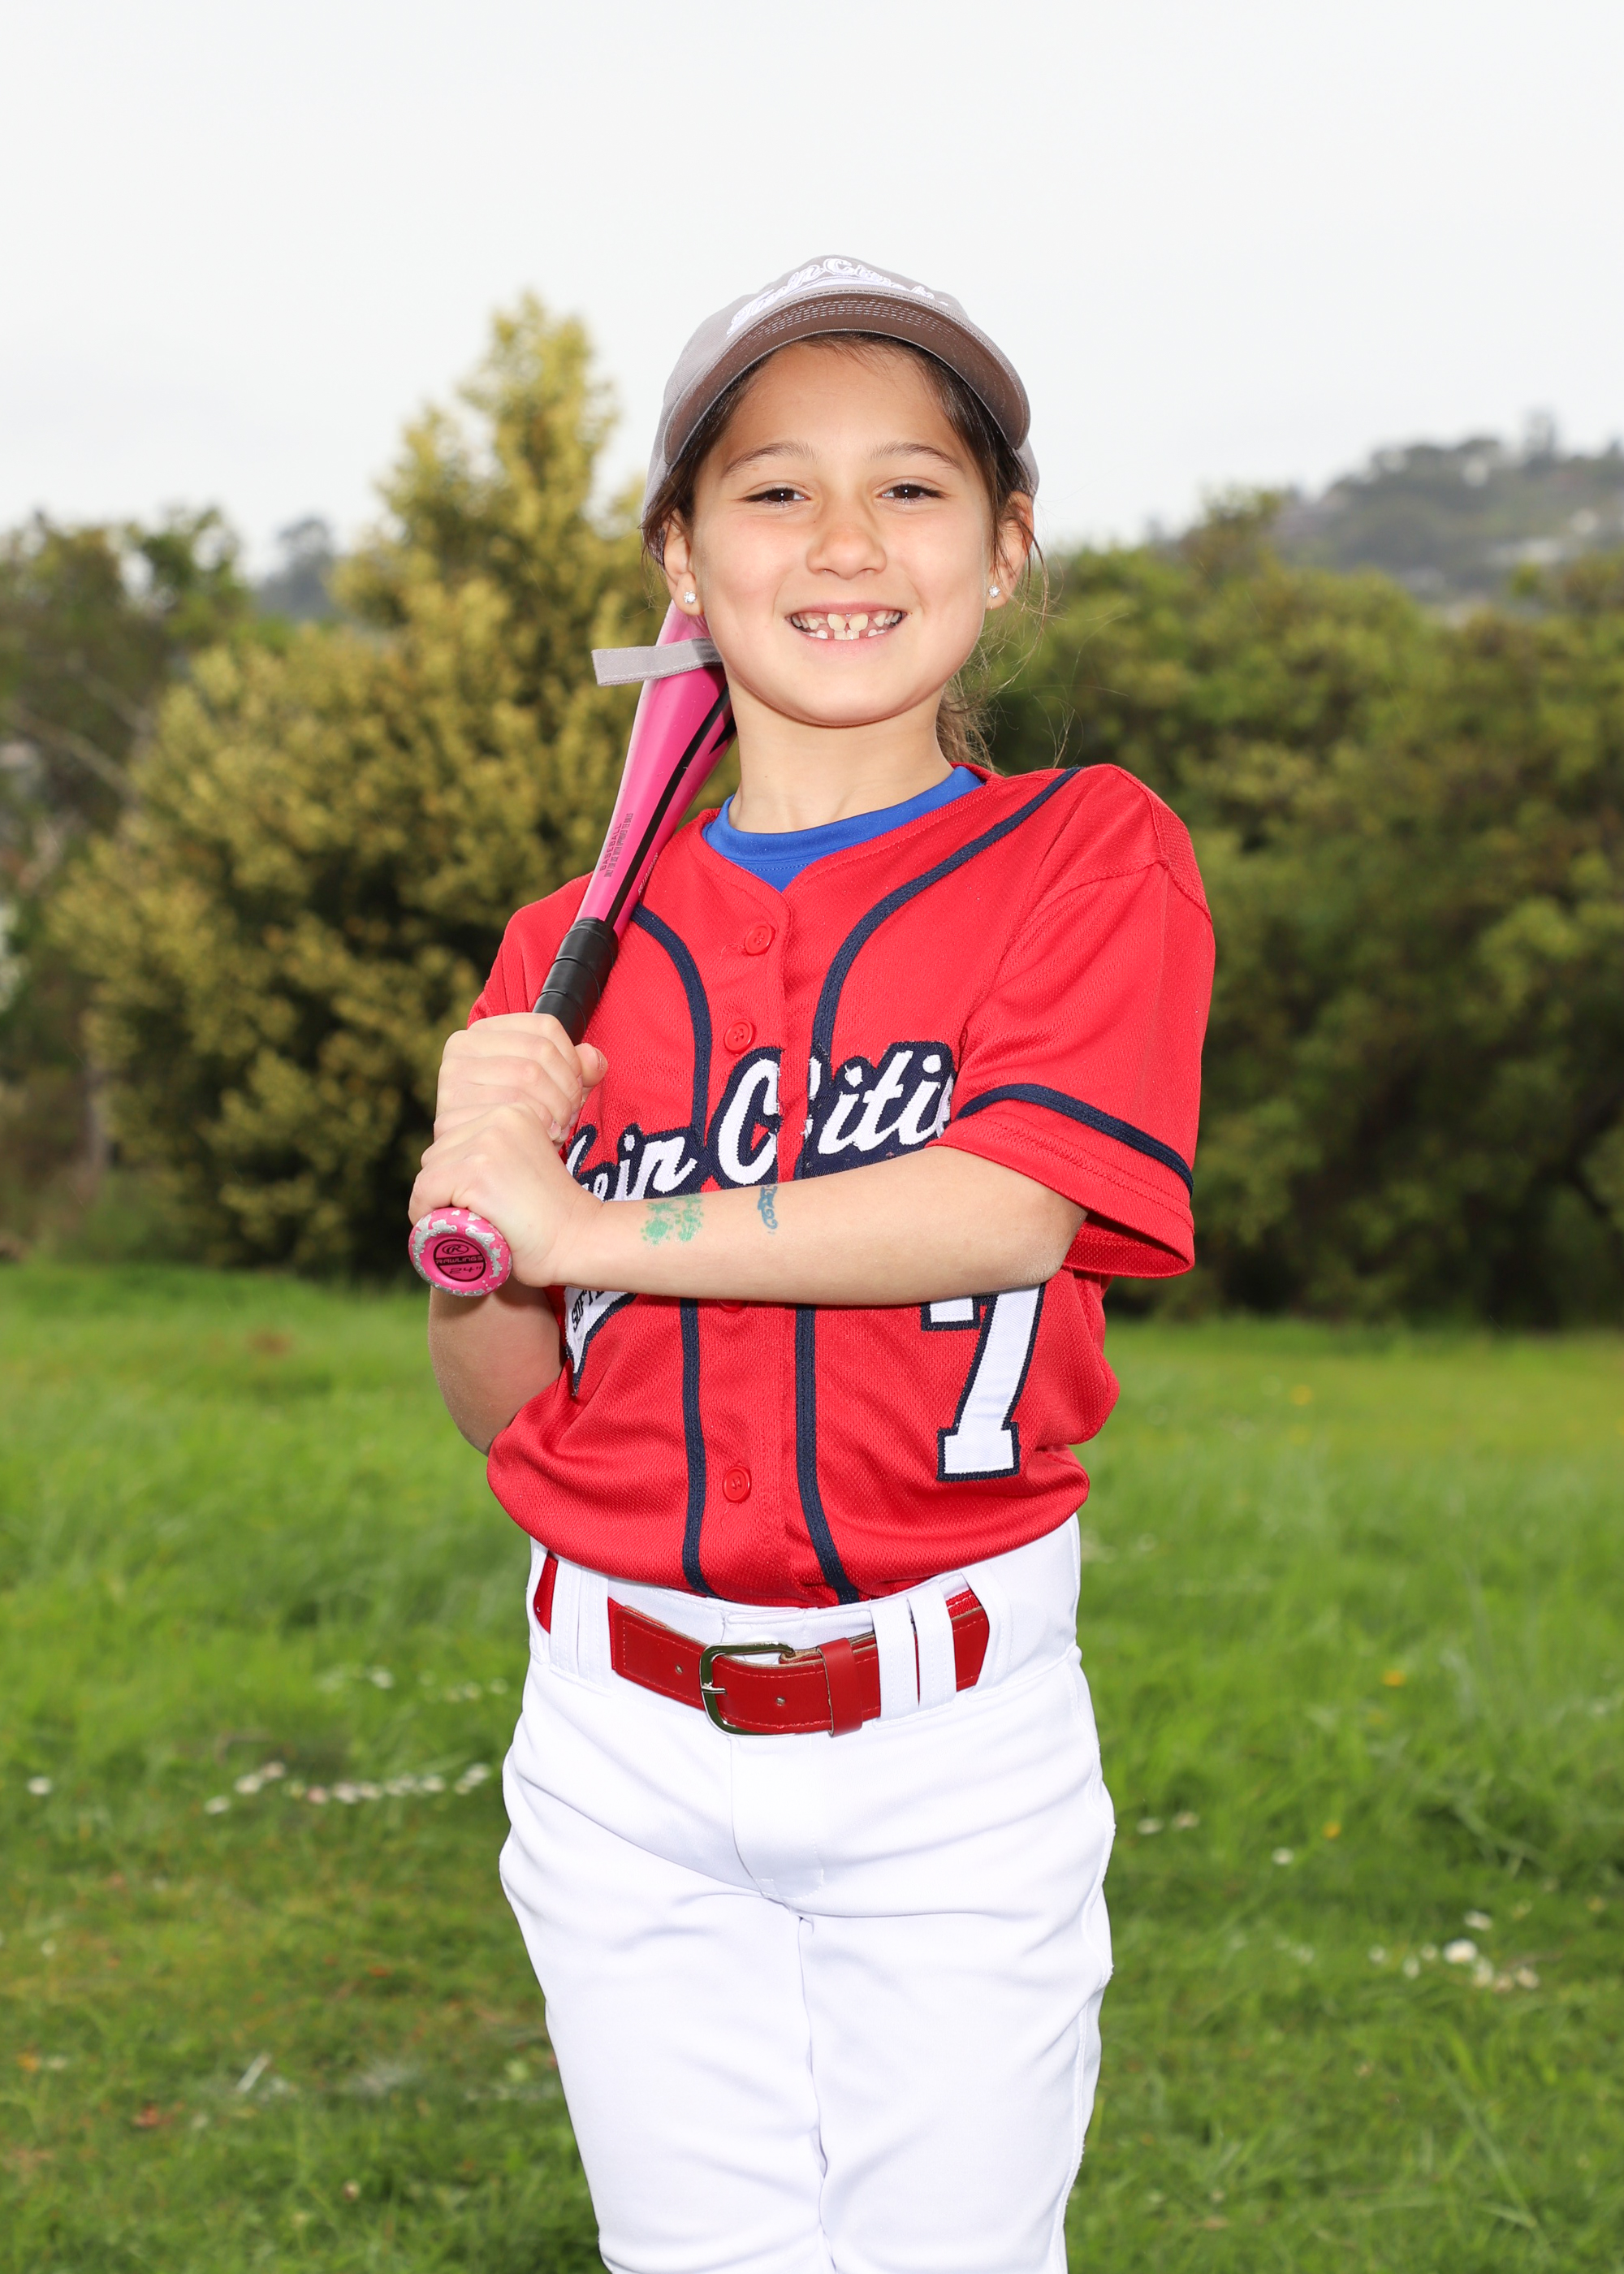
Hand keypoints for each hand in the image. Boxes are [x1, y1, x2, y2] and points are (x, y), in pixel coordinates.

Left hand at [410, 1100, 600, 1288]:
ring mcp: (487, 1142)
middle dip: (444, 1189)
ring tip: (467, 1224)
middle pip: (438, 1153)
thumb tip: (448, 1158)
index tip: (473, 1202)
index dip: (454, 1173)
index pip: (454, 1137)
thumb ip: (497, 1153)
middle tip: (471, 1218)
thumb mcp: (524, 1165)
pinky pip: (425, 1191)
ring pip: (429, 1173)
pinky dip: (426, 1214)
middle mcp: (500, 1117)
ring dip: (436, 1204)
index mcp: (513, 1112)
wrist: (579, 1240)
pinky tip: (450, 1228)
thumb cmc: (551, 1216)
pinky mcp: (476, 1171)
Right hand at [433, 1014, 606, 1144]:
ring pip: (529, 1077)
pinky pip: (512, 1109)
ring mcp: (452, 1078)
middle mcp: (460, 1047)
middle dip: (567, 1087)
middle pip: (539, 1053)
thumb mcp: (553, 1086)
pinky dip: (539, 1125)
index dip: (573, 1058)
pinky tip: (543, 1137)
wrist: (483, 1163)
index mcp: (484, 1031)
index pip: (545, 1027)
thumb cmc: (521, 1117)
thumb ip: (578, 1068)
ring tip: (560, 1126)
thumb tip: (593, 1060)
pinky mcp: (451, 1111)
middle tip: (571, 1113)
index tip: (578, 1085)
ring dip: (557, 1108)